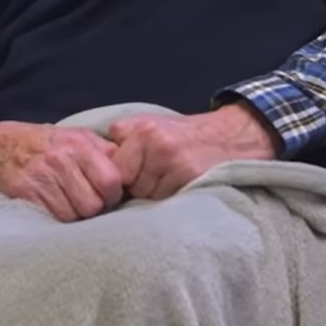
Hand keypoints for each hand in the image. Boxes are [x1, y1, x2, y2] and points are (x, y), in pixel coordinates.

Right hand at [0, 121, 124, 220]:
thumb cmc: (42, 143)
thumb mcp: (74, 135)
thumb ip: (103, 151)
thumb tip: (133, 171)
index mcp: (79, 144)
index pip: (112, 182)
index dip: (112, 195)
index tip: (106, 196)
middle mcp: (61, 160)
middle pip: (94, 205)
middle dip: (93, 209)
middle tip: (84, 204)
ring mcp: (42, 178)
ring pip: (74, 216)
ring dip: (73, 217)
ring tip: (66, 205)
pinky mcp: (26, 195)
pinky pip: (53, 219)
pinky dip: (55, 220)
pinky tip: (51, 209)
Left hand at [107, 102, 279, 201]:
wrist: (231, 137)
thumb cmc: (185, 135)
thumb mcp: (151, 123)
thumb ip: (123, 136)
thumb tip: (94, 158)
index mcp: (143, 131)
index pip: (114, 169)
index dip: (120, 179)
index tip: (128, 180)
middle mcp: (157, 145)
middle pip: (130, 185)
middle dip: (137, 188)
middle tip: (153, 180)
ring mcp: (174, 163)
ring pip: (147, 196)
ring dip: (153, 196)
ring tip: (168, 183)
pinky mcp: (190, 179)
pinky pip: (166, 201)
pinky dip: (169, 200)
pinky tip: (178, 189)